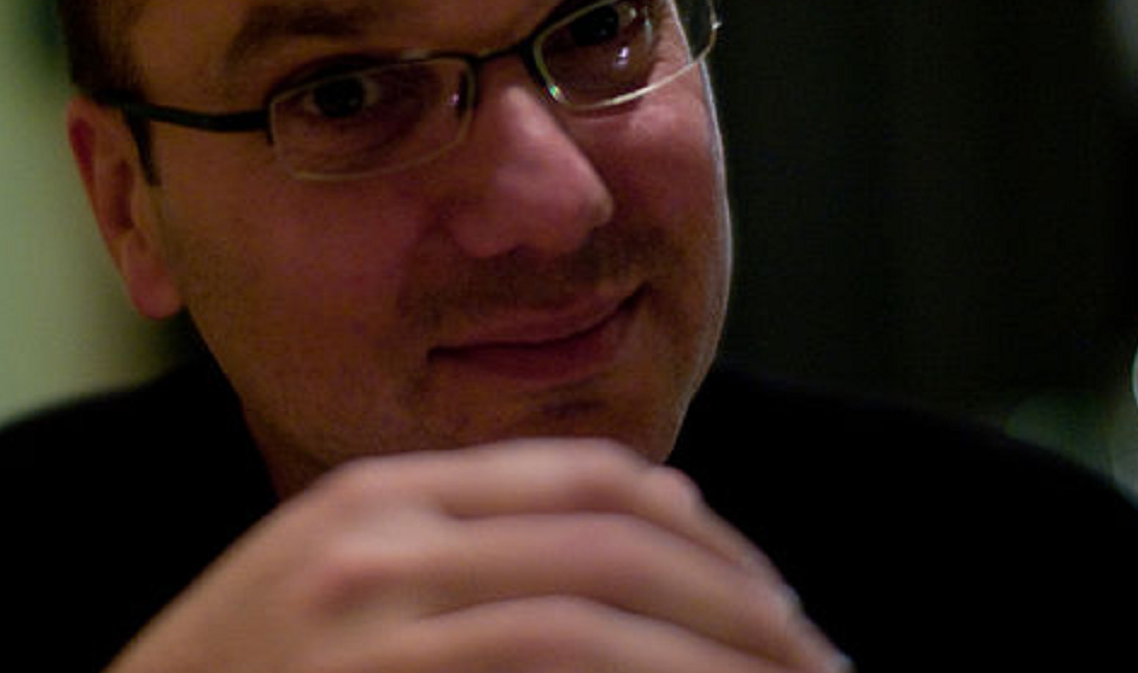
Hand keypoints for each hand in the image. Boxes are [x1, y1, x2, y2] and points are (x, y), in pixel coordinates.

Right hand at [107, 438, 849, 671]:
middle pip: (626, 536)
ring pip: (614, 609)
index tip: (770, 607)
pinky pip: (570, 664)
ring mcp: (373, 612)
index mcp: (374, 499)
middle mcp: (380, 535)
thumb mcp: (316, 614)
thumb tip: (619, 578)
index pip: (589, 483)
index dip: (708, 541)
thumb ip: (440, 576)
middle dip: (748, 605)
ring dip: (734, 659)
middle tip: (821, 666)